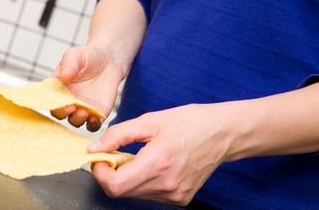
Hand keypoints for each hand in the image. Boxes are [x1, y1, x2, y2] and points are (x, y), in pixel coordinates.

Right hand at [51, 45, 124, 130]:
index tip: (59, 100)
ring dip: (77, 119)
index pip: (49, 99)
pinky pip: (92, 125)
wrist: (108, 61)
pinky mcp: (96, 114)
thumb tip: (63, 76)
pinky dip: (92, 125)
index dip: (51, 102)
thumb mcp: (76, 55)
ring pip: (75, 121)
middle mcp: (67, 101)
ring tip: (84, 112)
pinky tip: (95, 118)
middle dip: (63, 112)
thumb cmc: (87, 56)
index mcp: (56, 88)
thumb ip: (69, 64)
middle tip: (71, 106)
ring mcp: (81, 109)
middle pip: (60, 113)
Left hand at [88, 104, 232, 205]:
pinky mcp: (181, 199)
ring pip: (133, 194)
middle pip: (121, 192)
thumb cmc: (190, 122)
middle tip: (117, 153)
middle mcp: (167, 185)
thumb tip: (95, 148)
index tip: (100, 157)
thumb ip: (118, 135)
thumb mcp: (149, 121)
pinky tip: (151, 164)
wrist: (223, 133)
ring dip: (126, 178)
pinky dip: (141, 181)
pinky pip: (149, 195)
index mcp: (158, 163)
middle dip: (111, 173)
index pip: (114, 185)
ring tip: (139, 156)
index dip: (99, 172)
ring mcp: (175, 195)